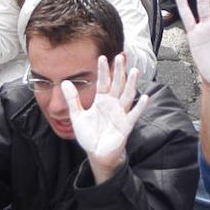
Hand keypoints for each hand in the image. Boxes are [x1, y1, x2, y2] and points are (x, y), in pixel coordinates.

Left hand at [62, 54, 148, 175]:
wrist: (97, 153)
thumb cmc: (90, 134)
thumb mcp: (78, 116)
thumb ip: (73, 99)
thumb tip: (64, 82)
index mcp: (101, 101)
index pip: (103, 82)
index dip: (103, 71)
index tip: (102, 57)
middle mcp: (113, 104)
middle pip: (117, 84)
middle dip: (119, 71)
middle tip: (121, 56)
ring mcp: (120, 113)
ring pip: (127, 95)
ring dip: (131, 84)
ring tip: (135, 71)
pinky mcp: (126, 125)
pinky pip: (134, 114)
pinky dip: (140, 106)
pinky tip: (145, 97)